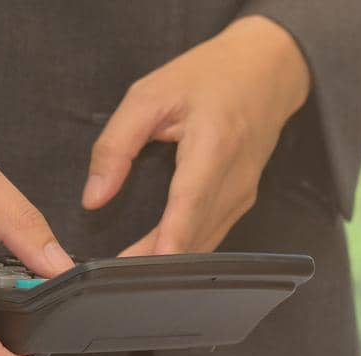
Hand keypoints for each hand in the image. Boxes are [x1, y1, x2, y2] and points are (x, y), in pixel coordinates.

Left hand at [83, 15, 310, 255]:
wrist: (267, 69)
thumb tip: (93, 197)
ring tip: (128, 274)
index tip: (141, 269)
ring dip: (168, 262)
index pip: (189, 204)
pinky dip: (183, 250)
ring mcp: (244, 195)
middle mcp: (235, 178)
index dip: (167, 241)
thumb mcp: (150, 95)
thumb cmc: (208, 76)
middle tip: (112, 281)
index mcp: (214, 144)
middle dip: (154, 263)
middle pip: (193, 235)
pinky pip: (211, 236)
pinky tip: (156, 258)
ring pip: (203, 244)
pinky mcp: (242, 203)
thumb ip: (116, 145)